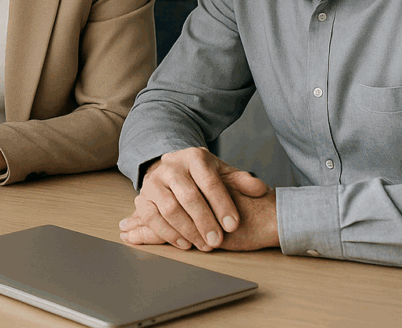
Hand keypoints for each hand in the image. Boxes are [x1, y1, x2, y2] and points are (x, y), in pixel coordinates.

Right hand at [119, 147, 270, 251]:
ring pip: (168, 207)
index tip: (233, 226)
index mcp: (194, 157)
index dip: (222, 204)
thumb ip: (242, 181)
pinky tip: (184, 244)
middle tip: (217, 241)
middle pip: (188, 195)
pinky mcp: (142, 197)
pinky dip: (167, 233)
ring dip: (187, 230)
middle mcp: (170, 166)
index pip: (209, 181)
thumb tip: (259, 189)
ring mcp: (153, 181)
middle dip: (204, 221)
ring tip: (203, 245)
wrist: (174, 172)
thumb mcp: (224, 174)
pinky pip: (150, 217)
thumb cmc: (203, 177)